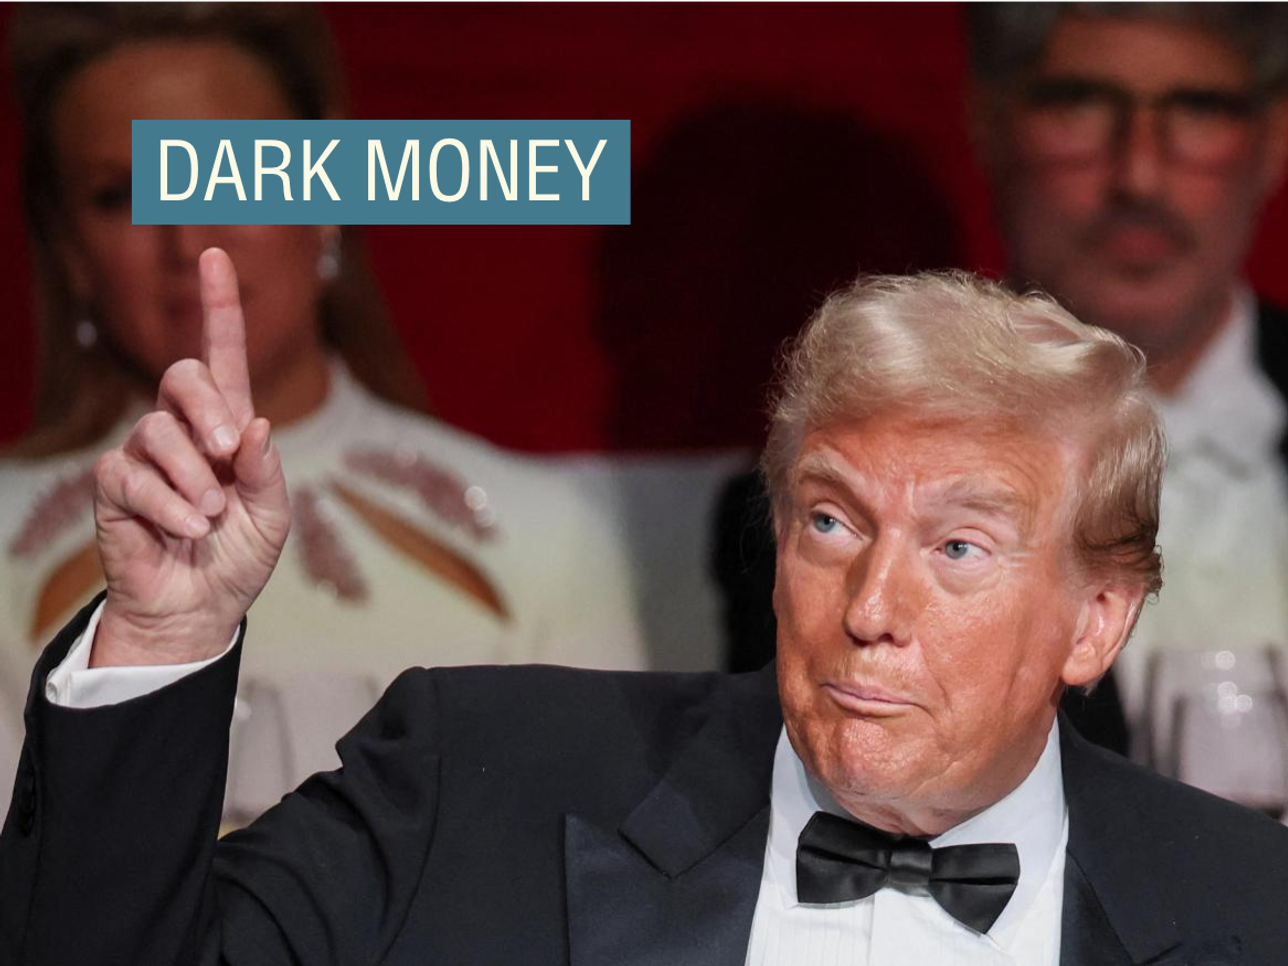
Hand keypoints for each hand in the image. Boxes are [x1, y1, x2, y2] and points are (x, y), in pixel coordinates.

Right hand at [90, 249, 290, 666]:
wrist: (200, 607)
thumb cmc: (239, 556)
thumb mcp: (272, 515)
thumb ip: (268, 470)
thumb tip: (258, 423)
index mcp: (229, 427)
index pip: (221, 355)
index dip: (218, 306)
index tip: (215, 255)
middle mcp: (184, 430)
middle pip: (182, 376)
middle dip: (208, 408)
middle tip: (229, 453)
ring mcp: (144, 454)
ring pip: (157, 431)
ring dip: (194, 476)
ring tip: (211, 515)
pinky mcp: (113, 486)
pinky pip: (131, 475)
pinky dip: (168, 504)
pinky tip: (186, 527)